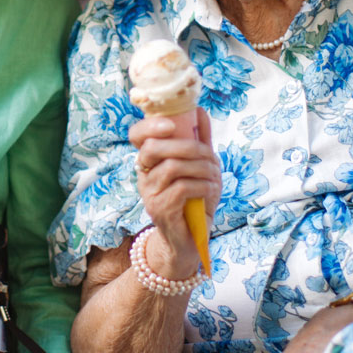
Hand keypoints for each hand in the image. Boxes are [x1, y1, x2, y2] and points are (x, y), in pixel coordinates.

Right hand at [128, 108, 219, 280]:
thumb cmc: (194, 201)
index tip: (170, 124)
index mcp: (150, 161)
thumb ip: (198, 141)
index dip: (150, 126)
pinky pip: (182, 188)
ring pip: (172, 167)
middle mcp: (144, 175)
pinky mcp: (160, 210)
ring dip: (201, 167)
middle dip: (186, 146)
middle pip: (153, 148)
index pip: (136, 135)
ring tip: (215, 175)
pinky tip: (211, 189)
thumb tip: (199, 110)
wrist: (190, 241)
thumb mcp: (199, 168)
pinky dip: (202, 185)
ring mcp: (149, 193)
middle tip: (208, 153)